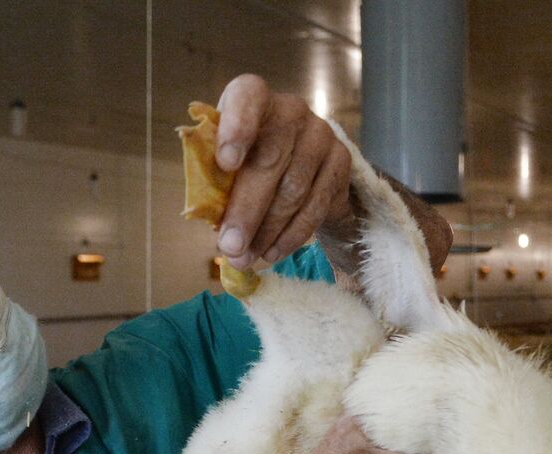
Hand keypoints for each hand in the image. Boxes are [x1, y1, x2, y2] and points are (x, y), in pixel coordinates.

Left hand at [213, 74, 353, 269]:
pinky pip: (315, 206)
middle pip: (270, 160)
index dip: (236, 128)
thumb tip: (210, 219)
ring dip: (267, 231)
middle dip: (247, 210)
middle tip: (231, 246)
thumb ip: (216, 178)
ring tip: (247, 257)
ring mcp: (320, 135)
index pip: (248, 98)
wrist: (302, 161)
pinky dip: (292, 235)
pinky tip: (273, 253)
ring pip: (294, 189)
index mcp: (254, 98)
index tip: (225, 163)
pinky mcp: (341, 162)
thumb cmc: (250, 160)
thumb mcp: (226, 161)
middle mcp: (291, 110)